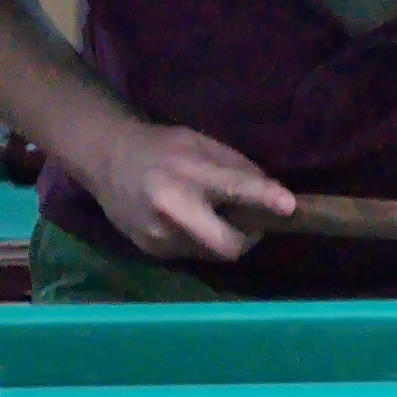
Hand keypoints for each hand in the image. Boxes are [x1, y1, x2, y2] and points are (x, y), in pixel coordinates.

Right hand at [79, 120, 293, 260]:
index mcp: (190, 172)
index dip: (264, 197)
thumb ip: (238, 168)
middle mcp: (173, 208)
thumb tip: (272, 193)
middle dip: (247, 239)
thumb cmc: (164, 147)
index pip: (235, 187)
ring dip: (223, 238)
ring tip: (209, 214)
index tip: (289, 205)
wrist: (107, 159)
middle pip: (227, 245)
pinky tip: (187, 220)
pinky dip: (200, 240)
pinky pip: (193, 253)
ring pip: (213, 253)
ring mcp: (159, 235)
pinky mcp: (150, 250)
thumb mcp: (203, 143)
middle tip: (251, 223)